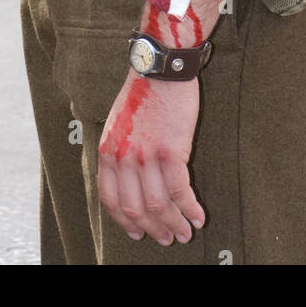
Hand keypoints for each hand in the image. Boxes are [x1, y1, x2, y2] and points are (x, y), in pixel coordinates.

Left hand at [98, 70, 203, 245]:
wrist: (160, 67)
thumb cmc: (143, 92)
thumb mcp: (118, 123)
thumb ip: (119, 151)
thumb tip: (129, 180)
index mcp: (107, 151)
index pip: (111, 200)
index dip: (125, 222)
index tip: (138, 233)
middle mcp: (122, 158)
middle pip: (135, 209)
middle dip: (153, 229)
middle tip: (167, 239)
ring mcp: (146, 156)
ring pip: (158, 206)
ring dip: (174, 225)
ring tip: (185, 233)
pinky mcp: (171, 152)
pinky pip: (180, 192)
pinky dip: (190, 209)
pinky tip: (198, 216)